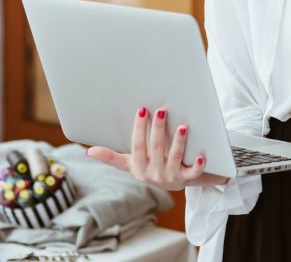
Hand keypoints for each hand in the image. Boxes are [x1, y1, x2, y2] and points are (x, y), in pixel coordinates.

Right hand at [87, 107, 228, 189]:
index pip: (137, 146)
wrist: (176, 181)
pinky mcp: (188, 179)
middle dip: (158, 129)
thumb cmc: (150, 167)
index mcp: (139, 168)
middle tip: (162, 110)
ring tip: (183, 126)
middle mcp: (155, 174)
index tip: (142, 109)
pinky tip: (202, 155)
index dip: (139, 128)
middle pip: (156, 149)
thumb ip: (112, 157)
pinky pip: (194, 173)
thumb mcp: (130, 164)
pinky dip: (199, 164)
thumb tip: (88, 151)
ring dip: (179, 142)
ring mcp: (172, 177)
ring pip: (175, 157)